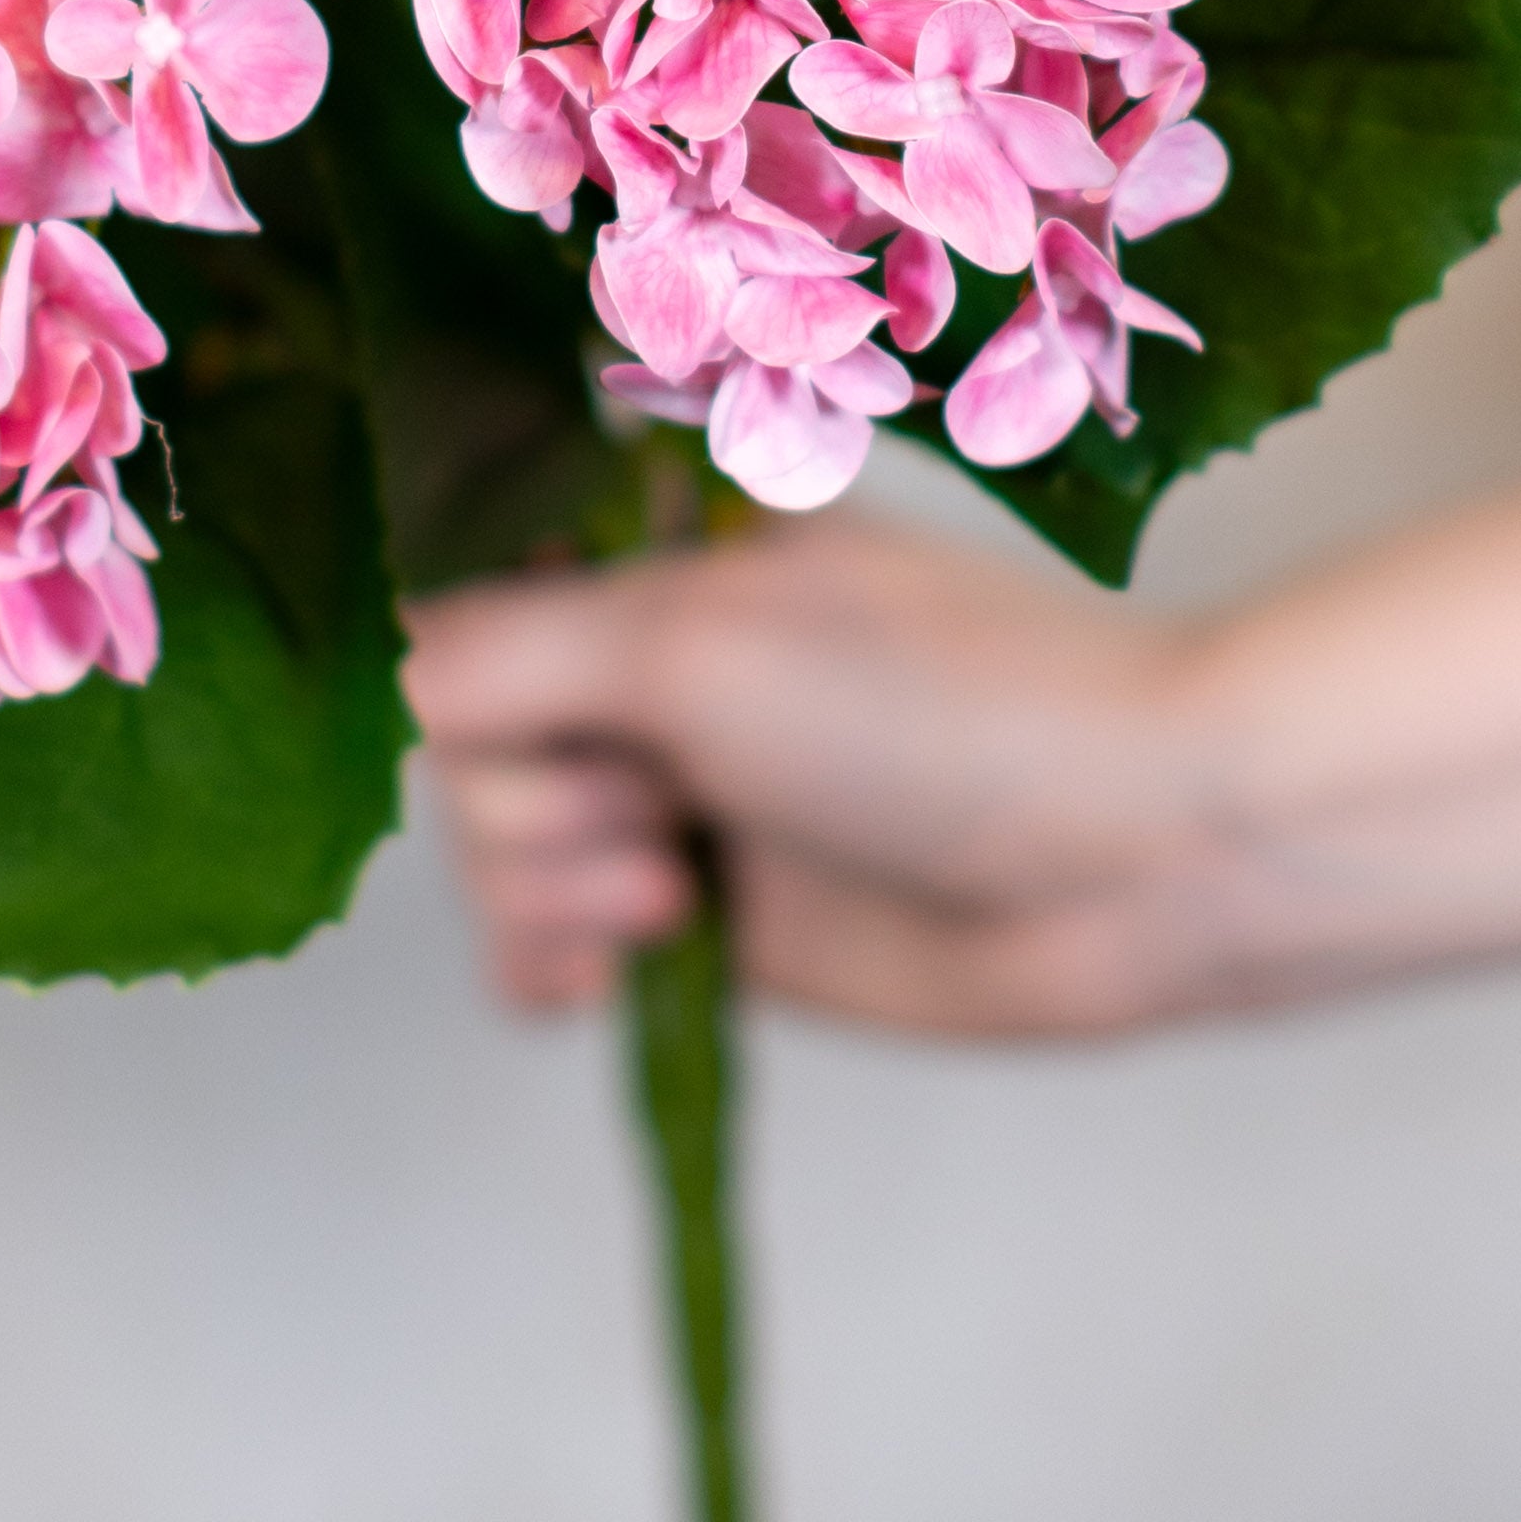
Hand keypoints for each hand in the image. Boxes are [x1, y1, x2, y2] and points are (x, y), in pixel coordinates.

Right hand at [407, 516, 1230, 1037]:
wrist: (1139, 858)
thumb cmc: (947, 708)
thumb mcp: (688, 640)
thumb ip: (495, 654)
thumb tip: (381, 686)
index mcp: (658, 544)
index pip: (458, 595)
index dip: (466, 675)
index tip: (542, 712)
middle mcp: (659, 657)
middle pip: (462, 739)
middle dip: (534, 800)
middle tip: (664, 804)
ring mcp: (685, 786)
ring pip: (499, 848)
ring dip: (558, 890)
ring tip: (683, 891)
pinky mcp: (714, 913)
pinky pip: (551, 946)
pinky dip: (556, 967)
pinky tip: (615, 977)